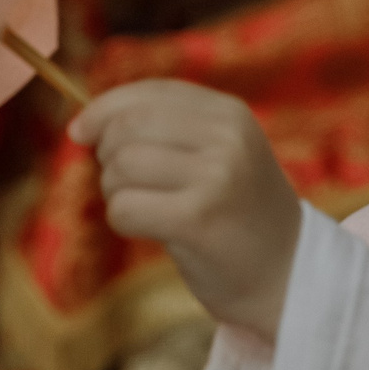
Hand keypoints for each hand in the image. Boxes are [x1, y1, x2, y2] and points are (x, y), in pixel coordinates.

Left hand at [69, 80, 300, 341]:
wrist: (289, 277)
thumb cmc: (239, 215)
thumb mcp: (220, 154)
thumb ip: (165, 128)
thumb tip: (81, 126)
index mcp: (230, 114)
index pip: (149, 92)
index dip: (104, 108)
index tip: (80, 132)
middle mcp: (227, 138)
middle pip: (126, 127)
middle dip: (109, 156)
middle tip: (130, 184)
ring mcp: (216, 177)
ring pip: (120, 167)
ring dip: (117, 193)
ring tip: (151, 209)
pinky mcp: (198, 219)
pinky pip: (124, 208)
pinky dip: (124, 221)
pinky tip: (152, 231)